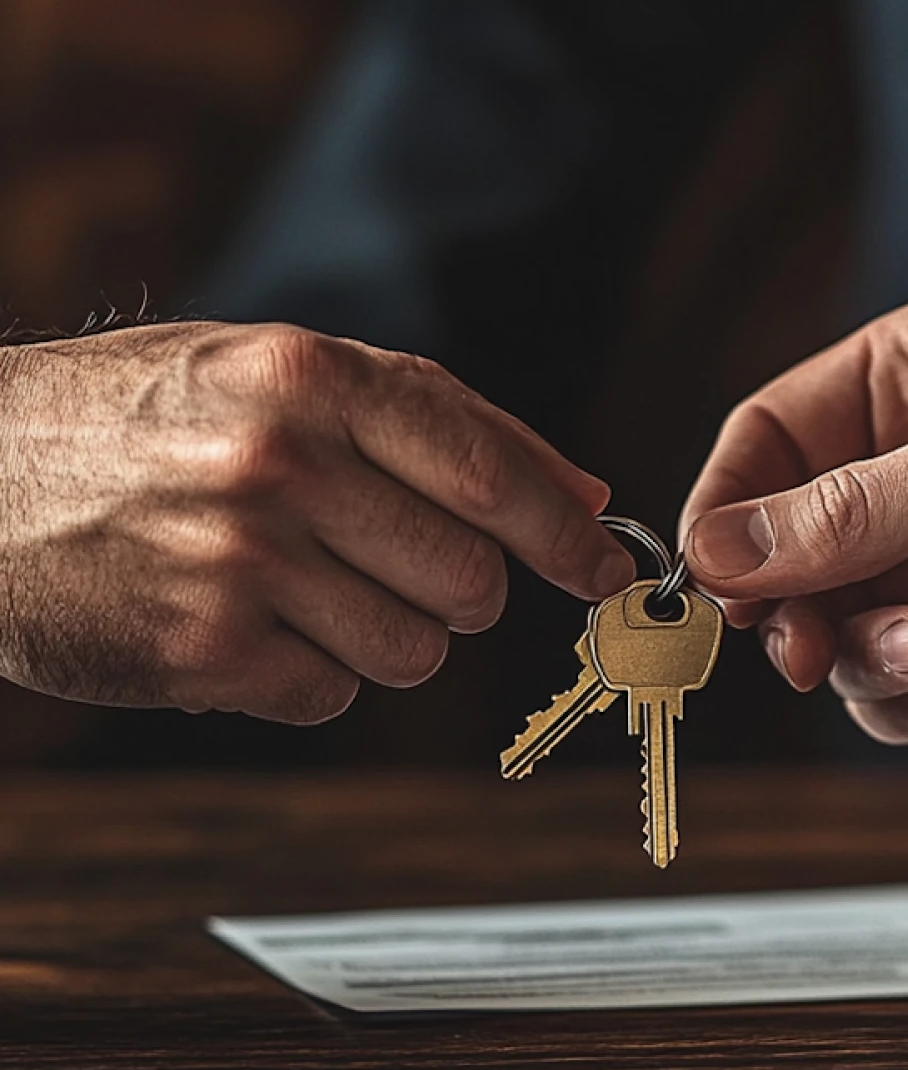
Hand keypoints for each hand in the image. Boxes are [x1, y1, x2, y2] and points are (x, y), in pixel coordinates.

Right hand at [0, 323, 633, 721]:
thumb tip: (582, 493)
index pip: (486, 468)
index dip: (565, 533)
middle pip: (469, 581)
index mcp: (307, 378)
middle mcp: (279, 466)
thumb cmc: (139, 421)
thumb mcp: (275, 374)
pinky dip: (310, 673)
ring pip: (415, 653)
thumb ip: (436, 419)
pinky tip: (247, 624)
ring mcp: (238, 565)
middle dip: (456, 590)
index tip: (605, 570)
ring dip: (386, 637)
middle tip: (395, 566)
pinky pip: (333, 694)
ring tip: (304, 589)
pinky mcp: (203, 654)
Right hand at [681, 292, 907, 743]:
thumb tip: (720, 552)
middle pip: (790, 558)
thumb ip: (848, 514)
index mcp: (907, 383)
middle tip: (808, 648)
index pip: (767, 443)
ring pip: (846, 637)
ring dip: (880, 662)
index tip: (710, 585)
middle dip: (800, 611)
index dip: (726, 514)